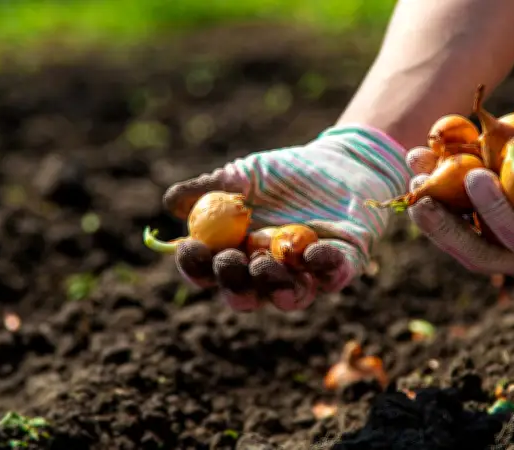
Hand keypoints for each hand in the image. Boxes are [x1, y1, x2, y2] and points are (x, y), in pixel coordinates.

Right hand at [162, 125, 410, 310]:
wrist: (340, 163)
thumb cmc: (286, 173)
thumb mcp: (245, 176)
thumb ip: (210, 188)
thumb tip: (172, 202)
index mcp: (237, 255)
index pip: (208, 271)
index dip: (195, 265)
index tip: (191, 248)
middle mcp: (267, 274)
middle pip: (243, 294)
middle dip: (232, 282)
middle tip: (229, 260)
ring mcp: (305, 275)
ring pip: (286, 296)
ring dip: (273, 283)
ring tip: (263, 262)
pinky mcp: (341, 268)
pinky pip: (331, 276)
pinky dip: (321, 267)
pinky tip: (312, 253)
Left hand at [405, 106, 513, 274]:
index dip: (494, 216)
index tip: (476, 177)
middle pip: (476, 246)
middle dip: (445, 225)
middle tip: (420, 196)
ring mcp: (505, 221)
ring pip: (460, 222)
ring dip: (433, 198)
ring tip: (413, 164)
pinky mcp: (494, 198)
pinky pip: (459, 195)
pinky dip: (439, 175)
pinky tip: (419, 152)